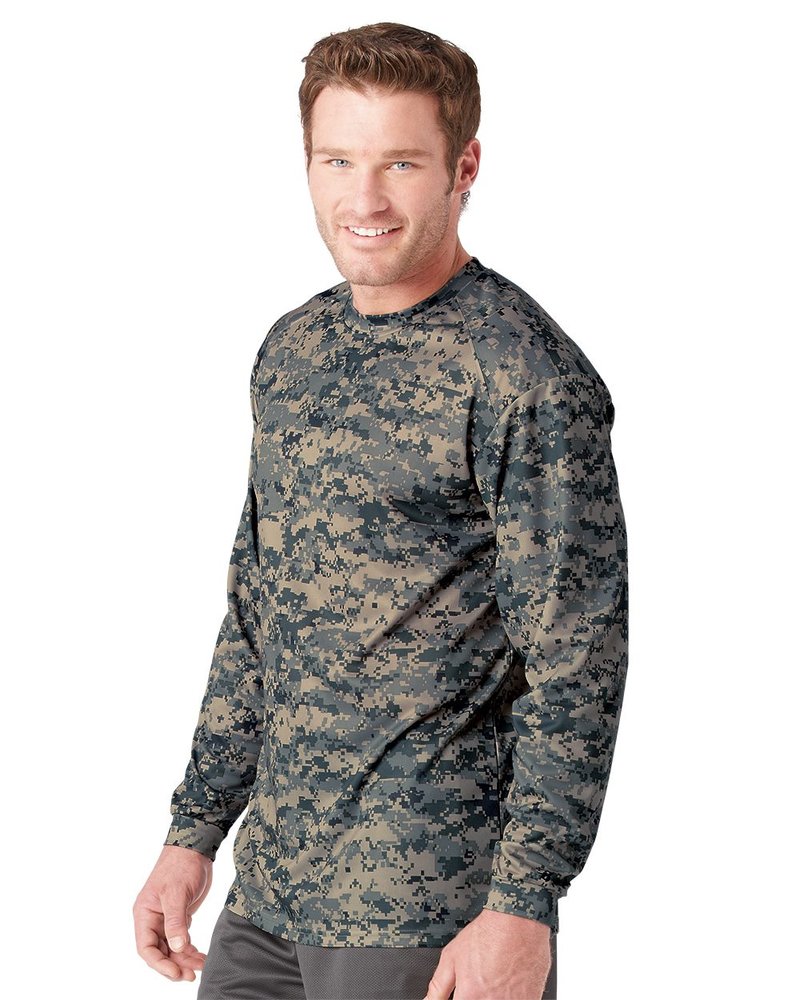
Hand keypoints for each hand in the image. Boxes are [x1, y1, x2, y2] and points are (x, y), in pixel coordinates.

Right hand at [133, 844, 212, 981]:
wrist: (195, 848)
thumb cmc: (181, 865)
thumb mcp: (177, 893)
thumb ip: (176, 921)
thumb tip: (178, 948)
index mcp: (145, 914)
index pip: (146, 948)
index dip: (159, 964)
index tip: (176, 972)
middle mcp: (153, 919)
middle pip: (160, 951)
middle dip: (174, 964)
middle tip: (191, 975)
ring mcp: (166, 919)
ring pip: (173, 948)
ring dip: (185, 959)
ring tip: (201, 966)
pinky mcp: (180, 916)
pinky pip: (182, 939)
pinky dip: (190, 949)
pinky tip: (200, 956)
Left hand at [425, 908, 551, 999]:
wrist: (519, 922)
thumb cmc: (488, 934)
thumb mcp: (452, 956)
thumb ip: (437, 987)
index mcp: (469, 997)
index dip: (460, 999)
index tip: (462, 994)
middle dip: (475, 997)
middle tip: (480, 984)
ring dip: (493, 997)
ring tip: (494, 981)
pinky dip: (510, 997)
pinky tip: (507, 985)